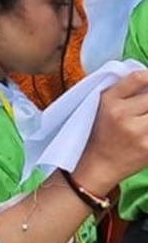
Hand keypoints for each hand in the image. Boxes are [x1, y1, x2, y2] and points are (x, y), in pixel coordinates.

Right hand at [75, 69, 147, 194]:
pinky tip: (147, 128)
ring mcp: (137, 132)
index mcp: (109, 100)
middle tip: (147, 107)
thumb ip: (123, 91)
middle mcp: (122, 114)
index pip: (137, 78)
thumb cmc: (102, 132)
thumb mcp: (102, 105)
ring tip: (146, 117)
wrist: (99, 164)